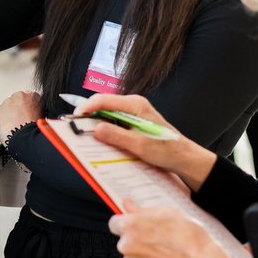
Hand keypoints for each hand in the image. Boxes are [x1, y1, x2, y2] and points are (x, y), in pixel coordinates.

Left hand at [0, 90, 42, 142]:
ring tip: (15, 126)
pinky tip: (8, 128)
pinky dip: (2, 121)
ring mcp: (7, 103)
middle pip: (16, 101)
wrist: (26, 137)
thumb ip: (36, 110)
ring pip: (7, 108)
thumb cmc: (35, 130)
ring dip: (9, 115)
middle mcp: (20, 96)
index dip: (27, 108)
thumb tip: (32, 113)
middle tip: (20, 121)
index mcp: (33, 96)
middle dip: (17, 110)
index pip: (29, 98)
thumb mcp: (42, 117)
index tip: (27, 115)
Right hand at [74, 93, 215, 191]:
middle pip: (102, 105)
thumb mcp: (140, 145)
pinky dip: (105, 129)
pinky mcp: (132, 121)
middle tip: (77, 130)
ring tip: (87, 136)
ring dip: (96, 124)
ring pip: (106, 113)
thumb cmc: (166, 150)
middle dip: (88, 116)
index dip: (86, 108)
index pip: (103, 100)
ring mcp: (133, 112)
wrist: (183, 158)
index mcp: (135, 105)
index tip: (74, 119)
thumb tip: (95, 128)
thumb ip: (117, 136)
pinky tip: (102, 140)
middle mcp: (133, 104)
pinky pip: (113, 121)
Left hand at [108, 199, 228, 257]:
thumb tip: (127, 204)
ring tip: (163, 257)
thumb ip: (141, 210)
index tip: (136, 229)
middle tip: (158, 243)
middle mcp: (126, 245)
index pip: (115, 223)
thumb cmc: (189, 238)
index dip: (126, 226)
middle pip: (124, 243)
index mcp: (130, 225)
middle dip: (137, 243)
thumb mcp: (167, 213)